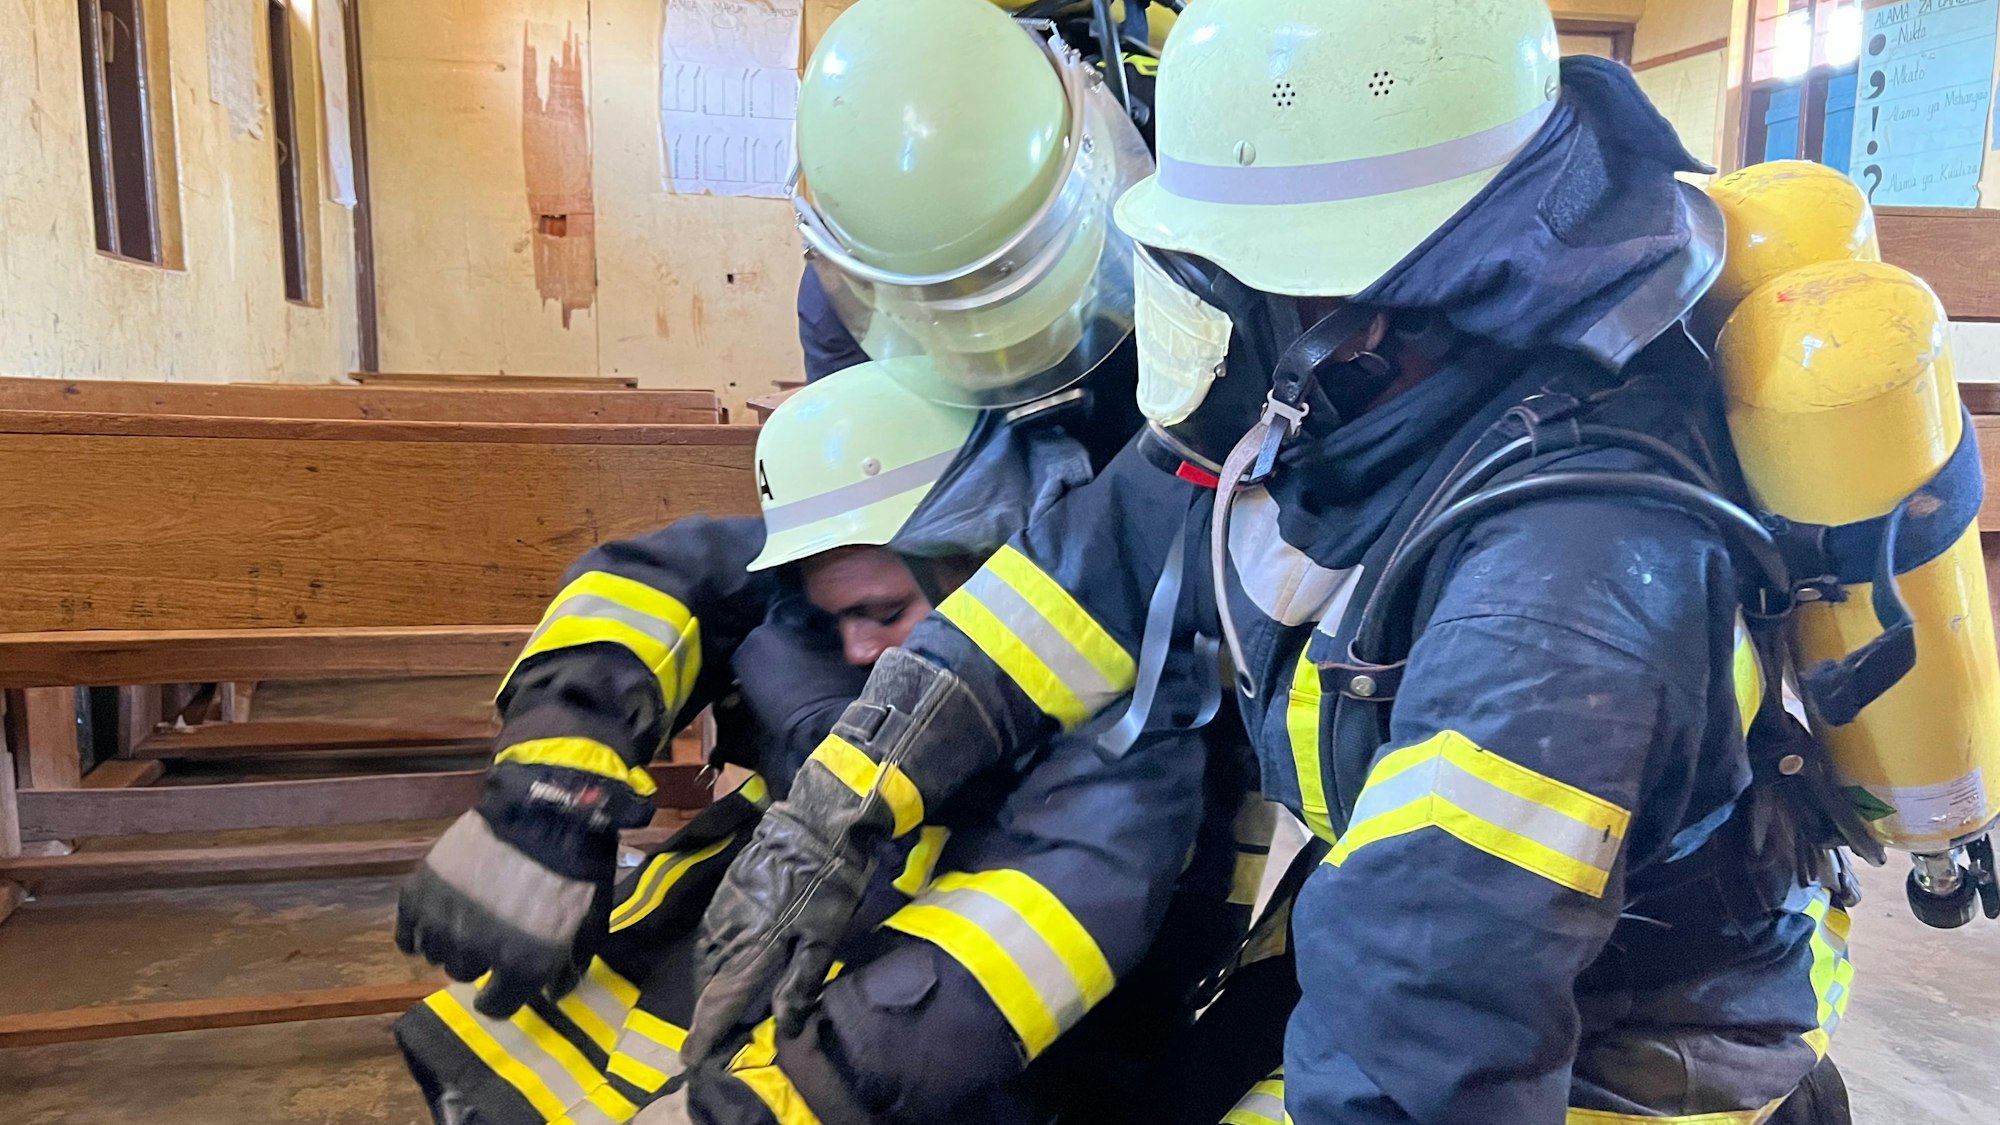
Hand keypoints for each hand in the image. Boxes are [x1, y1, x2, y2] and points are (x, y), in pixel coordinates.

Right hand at [397, 762, 643, 1016]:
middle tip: (490, 935)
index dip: (500, 998)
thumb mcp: (589, 922)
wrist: (546, 808)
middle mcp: (478, 949)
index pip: (497, 1006)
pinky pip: (406, 934)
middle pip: (463, 973)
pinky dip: (416, 931)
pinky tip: (434, 918)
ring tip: (466, 917)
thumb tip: (553, 993)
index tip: (499, 986)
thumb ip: (569, 965)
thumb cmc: (575, 865)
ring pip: (435, 953)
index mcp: (522, 963)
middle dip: (479, 959)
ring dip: (450, 941)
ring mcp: (444, 920)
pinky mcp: (420, 893)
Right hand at [681, 804, 872, 1065]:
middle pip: (707, 986)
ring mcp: (719, 913)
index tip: (692, 1059)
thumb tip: (783, 1027)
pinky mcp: (721, 895)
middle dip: (708, 1013)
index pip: (718, 1003)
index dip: (704, 1034)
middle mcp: (724, 937)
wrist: (812, 830)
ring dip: (709, 985)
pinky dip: (712, 958)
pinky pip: (707, 938)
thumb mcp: (822, 941)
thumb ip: (798, 985)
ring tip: (719, 1003)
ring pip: (704, 962)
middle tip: (714, 1034)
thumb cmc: (826, 888)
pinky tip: (724, 963)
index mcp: (749, 953)